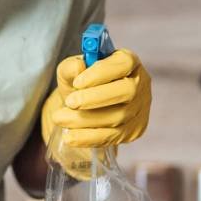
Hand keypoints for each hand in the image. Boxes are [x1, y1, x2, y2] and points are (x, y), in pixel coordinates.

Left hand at [41, 49, 151, 177]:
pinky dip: (89, 138)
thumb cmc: (80, 83)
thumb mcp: (70, 71)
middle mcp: (140, 84)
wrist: (82, 107)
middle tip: (70, 102)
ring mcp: (139, 109)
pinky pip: (113, 137)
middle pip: (127, 91)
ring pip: (118, 117)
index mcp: (128, 62)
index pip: (124, 63)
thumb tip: (77, 68)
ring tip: (60, 118)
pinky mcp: (134, 130)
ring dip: (86, 120)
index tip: (77, 82)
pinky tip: (70, 137)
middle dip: (96, 98)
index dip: (101, 73)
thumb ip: (70, 67)